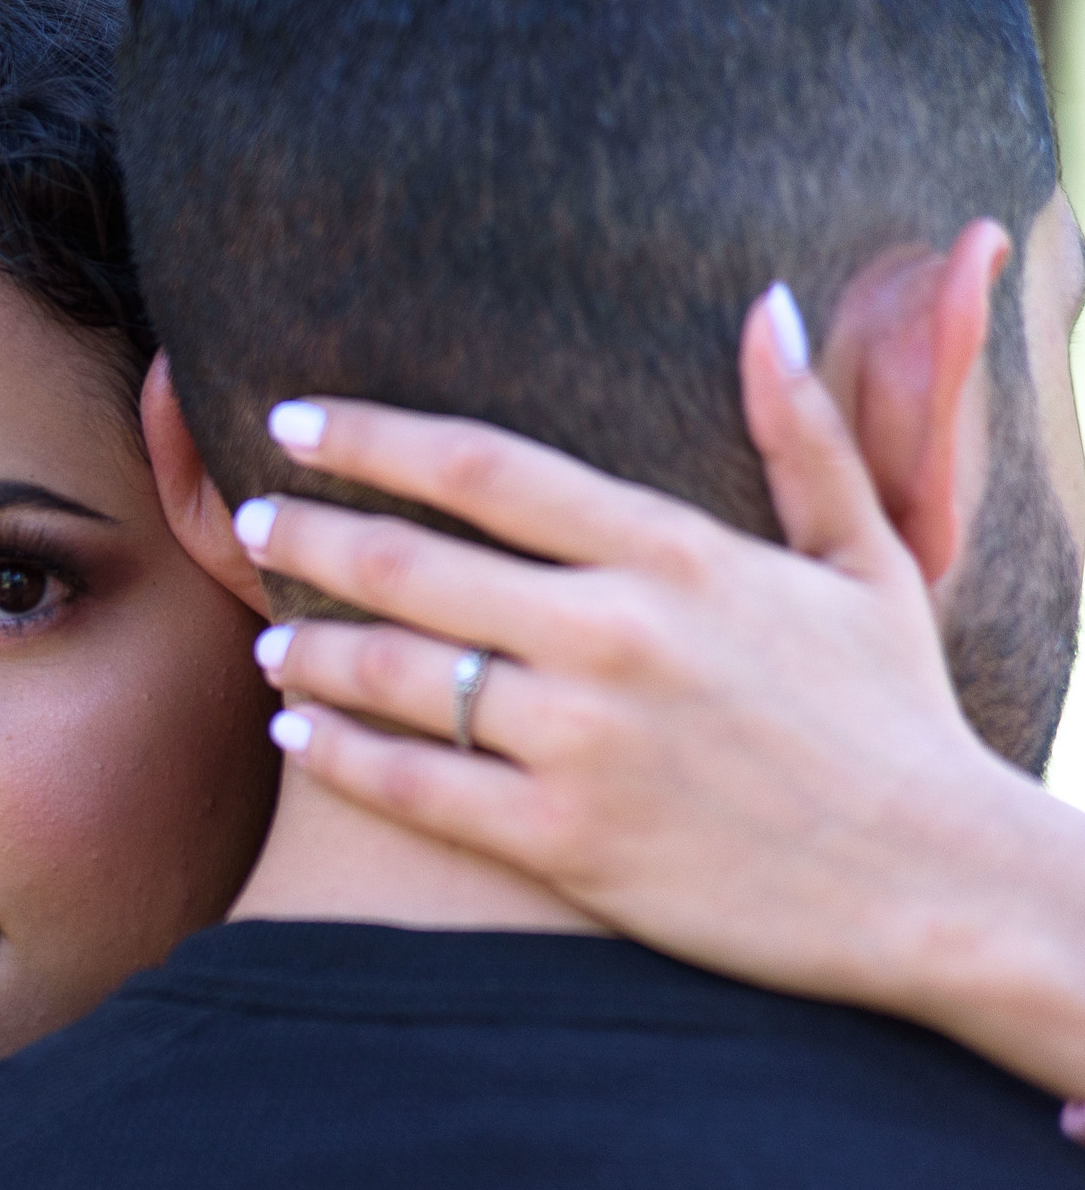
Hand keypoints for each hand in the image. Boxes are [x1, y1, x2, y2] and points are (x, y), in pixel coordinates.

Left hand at [232, 288, 1084, 1109]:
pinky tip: (294, 733)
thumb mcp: (866, 558)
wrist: (937, 884)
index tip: (293, 420)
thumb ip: (801, 431)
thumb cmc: (894, 717)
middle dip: (306, 536)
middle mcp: (615, 634)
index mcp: (675, 553)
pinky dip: (335, 754)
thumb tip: (765, 305)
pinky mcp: (564, 840)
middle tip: (252, 524)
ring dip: (305, 649)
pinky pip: (410, 786)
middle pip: (408, 562)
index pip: (481, 466)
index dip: (369, 436)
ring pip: (393, 674)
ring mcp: (583, 740)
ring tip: (264, 643)